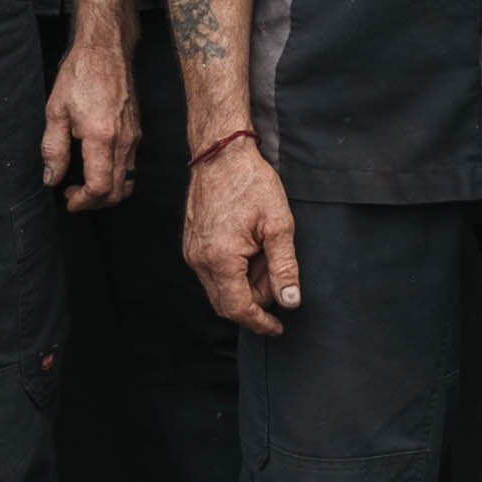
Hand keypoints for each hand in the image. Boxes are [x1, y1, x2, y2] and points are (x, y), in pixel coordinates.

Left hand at [39, 27, 136, 211]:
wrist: (106, 49)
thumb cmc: (80, 74)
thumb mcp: (56, 110)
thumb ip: (53, 149)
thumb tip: (52, 178)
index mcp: (102, 137)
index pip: (100, 188)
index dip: (82, 202)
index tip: (67, 198)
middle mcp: (124, 141)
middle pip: (117, 192)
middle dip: (94, 203)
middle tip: (72, 195)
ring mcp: (134, 137)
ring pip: (128, 182)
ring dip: (107, 192)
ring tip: (83, 184)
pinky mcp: (137, 131)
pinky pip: (131, 166)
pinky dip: (115, 177)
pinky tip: (96, 166)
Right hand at [182, 141, 302, 334]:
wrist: (221, 153)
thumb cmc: (250, 183)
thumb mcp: (279, 224)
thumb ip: (284, 267)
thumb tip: (290, 301)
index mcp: (221, 258)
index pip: (238, 309)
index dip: (260, 323)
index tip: (278, 327)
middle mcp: (200, 260)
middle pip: (227, 304)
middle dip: (255, 299)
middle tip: (275, 271)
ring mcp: (192, 253)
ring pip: (220, 289)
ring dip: (245, 284)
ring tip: (263, 251)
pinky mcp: (191, 244)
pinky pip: (212, 273)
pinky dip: (233, 272)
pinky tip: (249, 247)